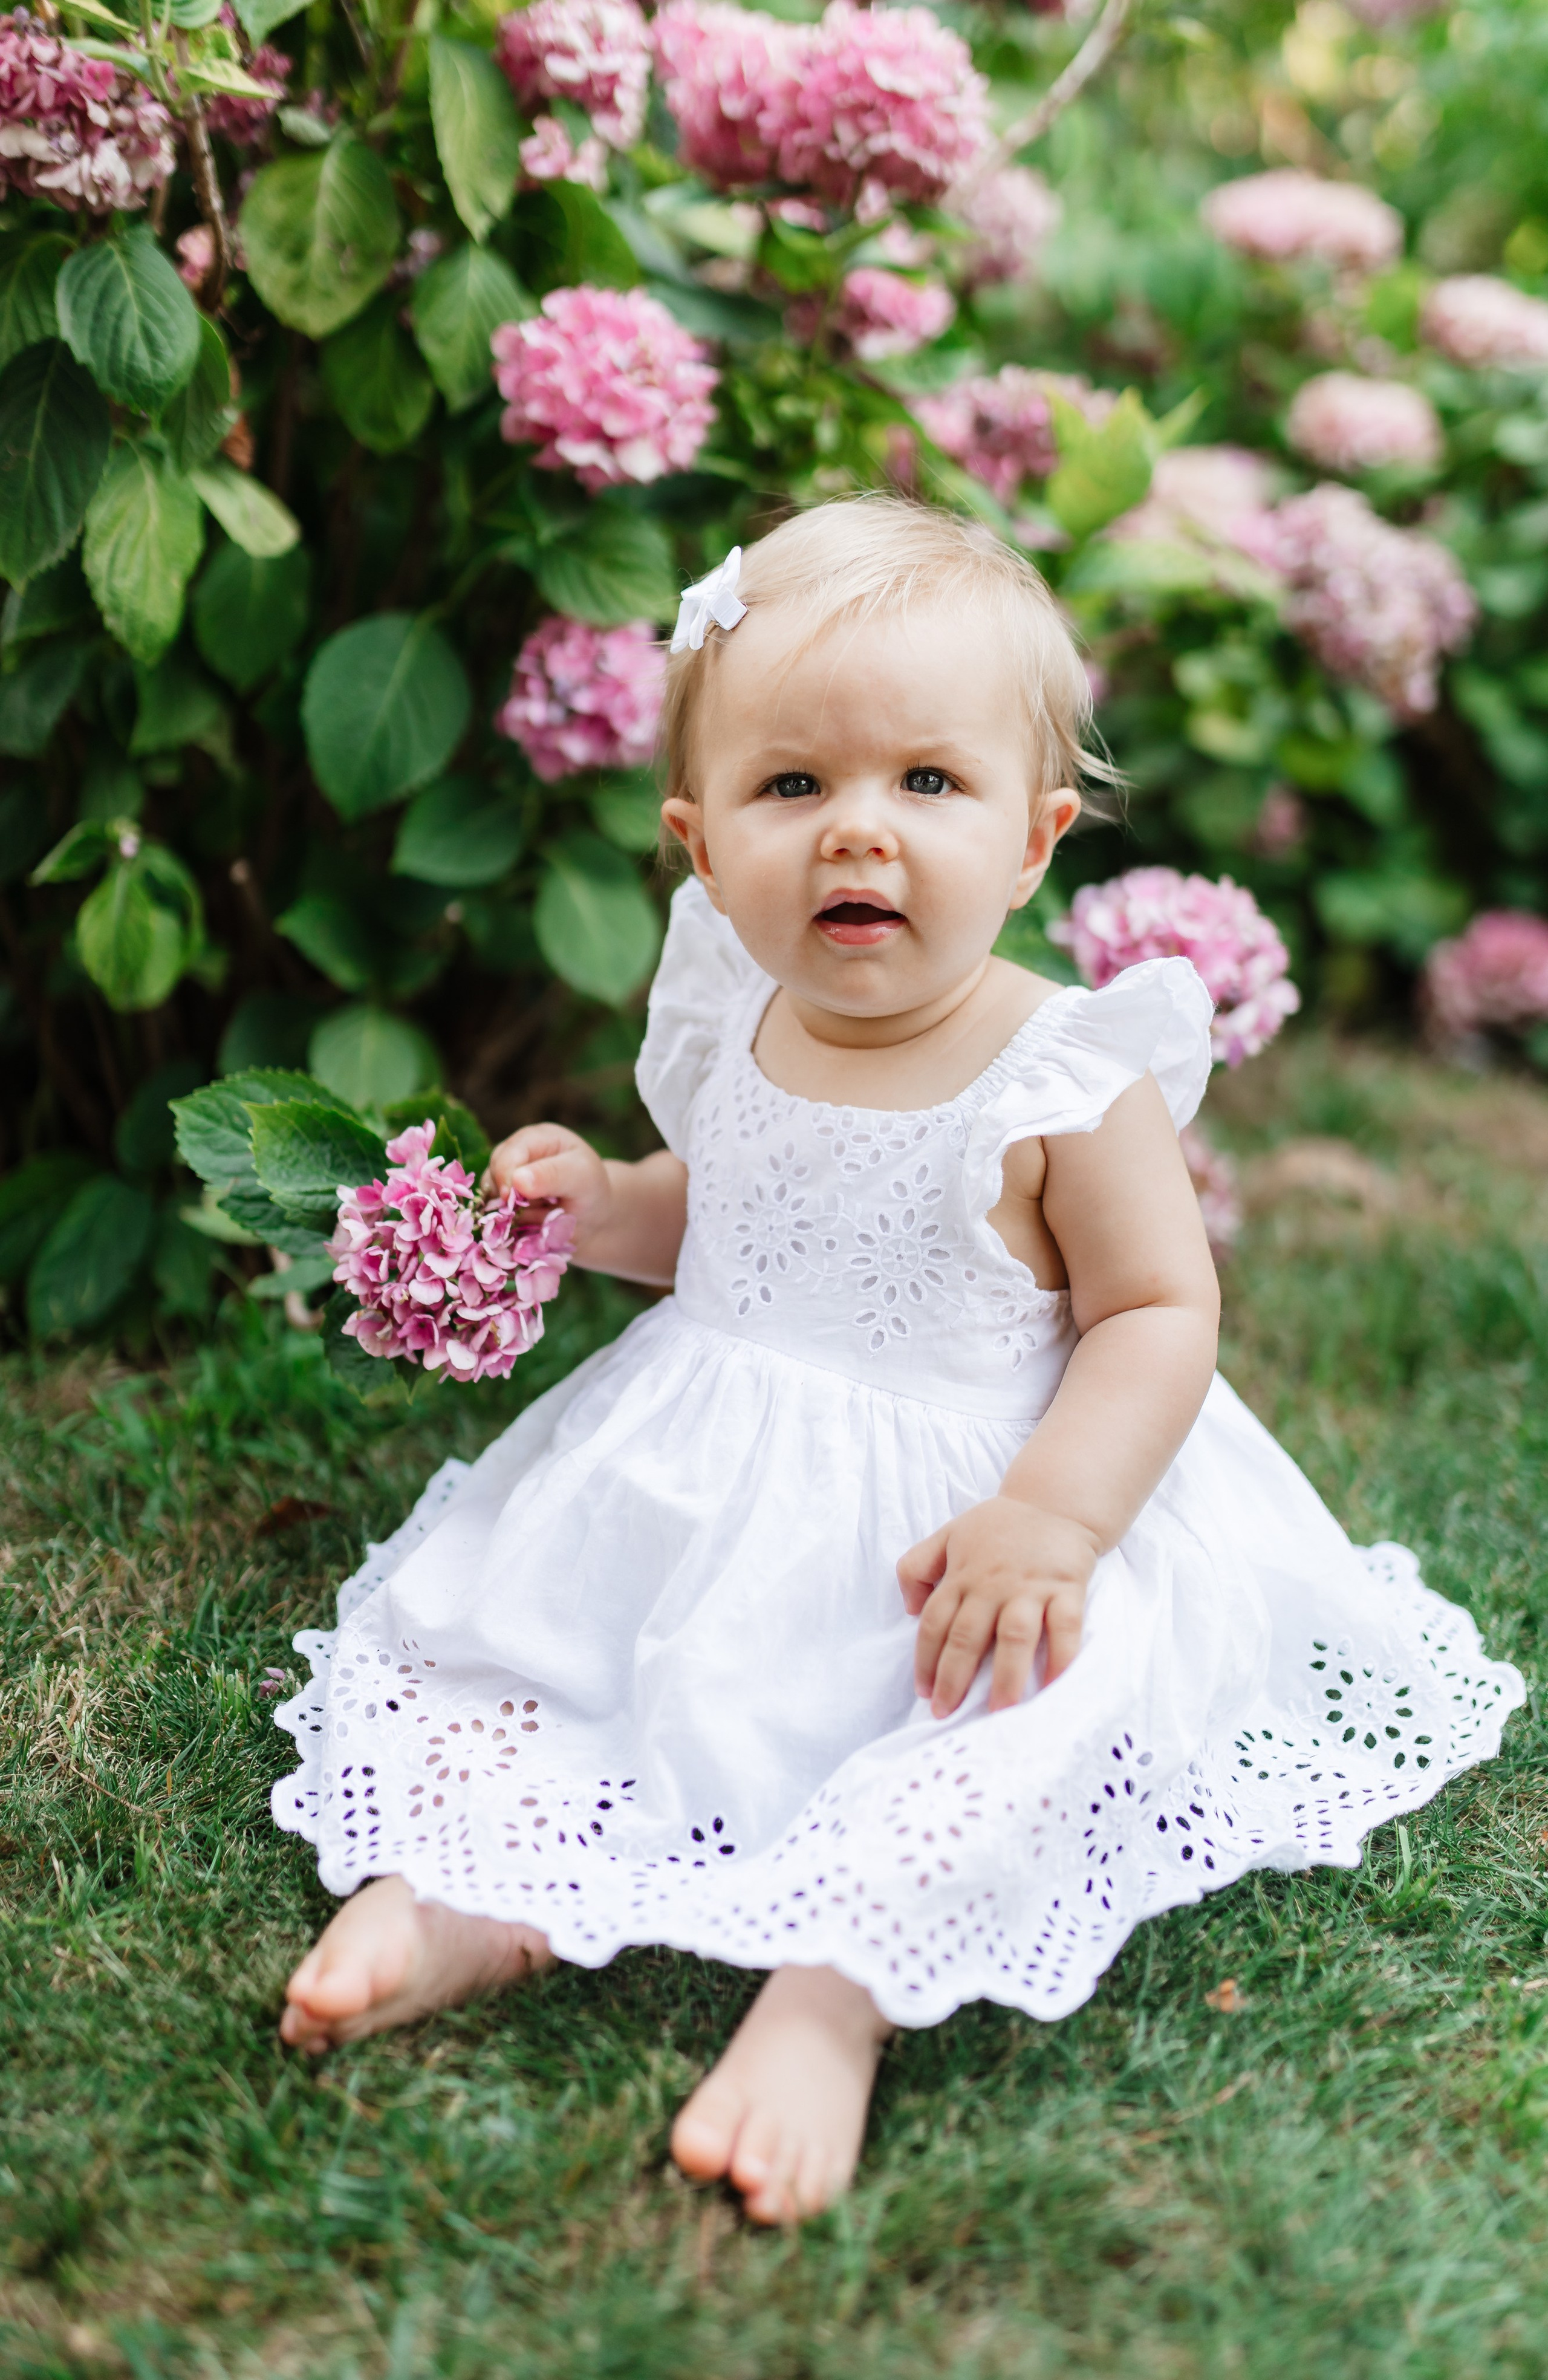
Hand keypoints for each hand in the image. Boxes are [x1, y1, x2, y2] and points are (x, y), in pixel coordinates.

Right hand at [488, 1123, 613, 1251]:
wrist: (594, 1218)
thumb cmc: (592, 1190)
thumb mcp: (581, 1177)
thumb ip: (552, 1175)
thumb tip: (517, 1180)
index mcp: (536, 1139)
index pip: (508, 1153)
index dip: (505, 1176)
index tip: (511, 1199)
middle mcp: (516, 1156)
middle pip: (493, 1174)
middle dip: (508, 1198)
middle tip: (531, 1211)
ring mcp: (507, 1180)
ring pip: (490, 1198)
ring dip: (508, 1214)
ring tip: (538, 1217)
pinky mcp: (504, 1204)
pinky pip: (494, 1217)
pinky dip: (508, 1225)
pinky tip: (530, 1225)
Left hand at [897, 1498, 1098, 1717]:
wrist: (1056, 1501)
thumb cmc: (1000, 1527)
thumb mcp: (948, 1535)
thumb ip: (918, 1566)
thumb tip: (909, 1610)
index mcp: (962, 1574)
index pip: (936, 1622)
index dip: (926, 1659)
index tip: (924, 1692)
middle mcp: (992, 1584)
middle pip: (967, 1636)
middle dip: (954, 1678)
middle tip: (946, 1713)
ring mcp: (1031, 1587)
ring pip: (1014, 1637)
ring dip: (1005, 1677)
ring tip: (999, 1712)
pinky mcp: (1067, 1587)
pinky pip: (1065, 1626)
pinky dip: (1062, 1656)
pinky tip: (1054, 1685)